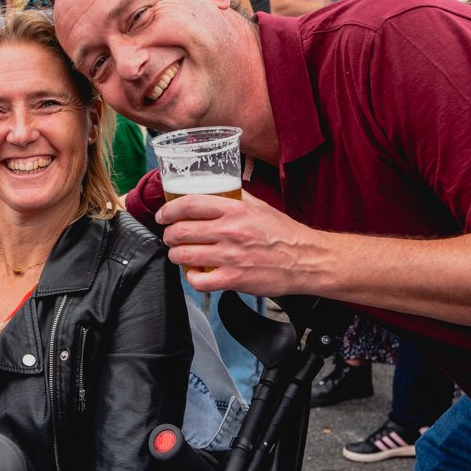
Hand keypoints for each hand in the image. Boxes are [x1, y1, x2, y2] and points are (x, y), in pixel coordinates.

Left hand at [155, 191, 315, 295]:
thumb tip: (215, 189)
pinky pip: (199, 281)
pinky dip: (192, 278)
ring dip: (176, 255)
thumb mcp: (260, 206)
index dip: (169, 209)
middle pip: (181, 231)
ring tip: (179, 254)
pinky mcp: (233, 279)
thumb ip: (236, 197)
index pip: (190, 203)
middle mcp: (230, 231)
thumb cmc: (284, 234)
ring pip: (184, 255)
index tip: (164, 215)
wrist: (307, 260)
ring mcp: (230, 256)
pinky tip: (196, 274)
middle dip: (169, 235)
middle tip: (171, 237)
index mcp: (236, 209)